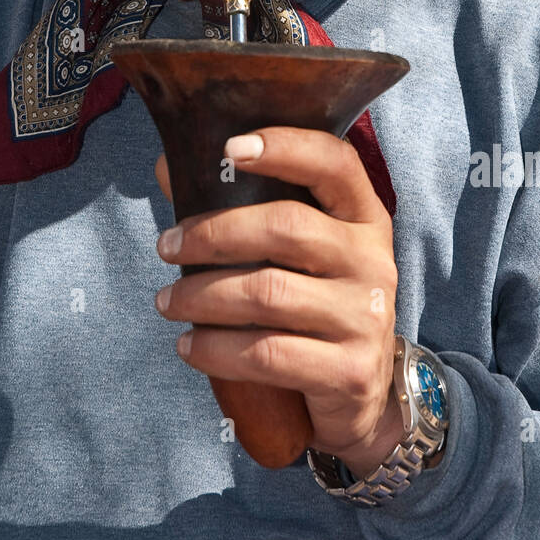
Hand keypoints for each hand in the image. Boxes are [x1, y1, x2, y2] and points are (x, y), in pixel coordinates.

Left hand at [153, 127, 403, 475]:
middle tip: (166, 247)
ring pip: (268, 294)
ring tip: (167, 301)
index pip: (334, 163)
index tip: (229, 148)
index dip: (285, 146)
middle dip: (212, 235)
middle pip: (286, 228)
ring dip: (201, 296)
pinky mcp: (350, 372)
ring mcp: (366, 317)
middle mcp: (373, 260)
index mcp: (363, 217)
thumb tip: (170, 164)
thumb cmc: (312, 301)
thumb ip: (240, 206)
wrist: (360, 392)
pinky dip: (215, 349)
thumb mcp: (295, 251)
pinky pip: (267, 354)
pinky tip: (188, 346)